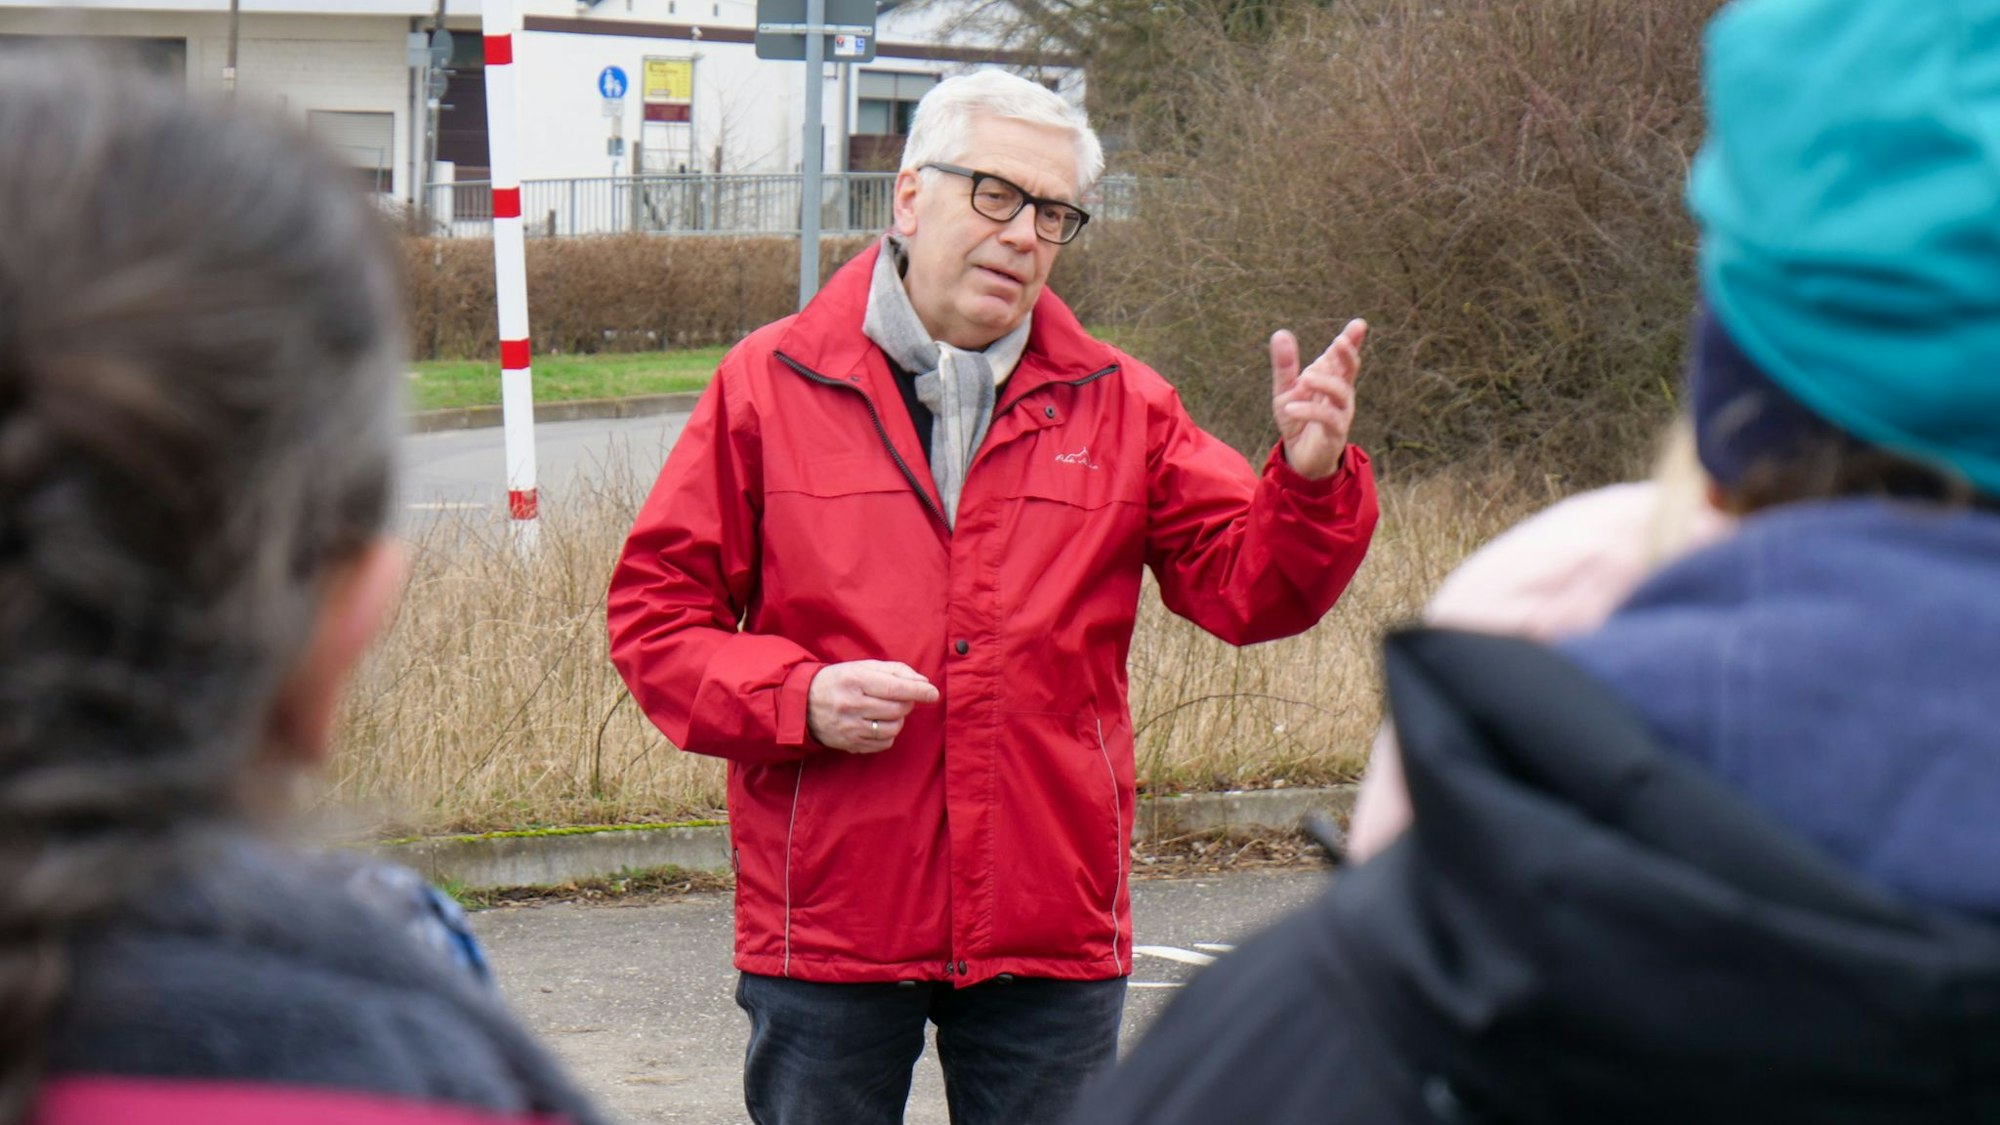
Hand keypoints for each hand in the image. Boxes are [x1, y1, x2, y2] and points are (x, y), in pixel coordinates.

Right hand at [807, 660, 938, 753]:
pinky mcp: (850, 744)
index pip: (894, 688)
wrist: (802, 703)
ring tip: (887, 710)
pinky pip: (884, 743)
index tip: (933, 693)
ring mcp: (850, 727)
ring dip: (898, 719)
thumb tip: (923, 682)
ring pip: (893, 728)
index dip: (918, 691)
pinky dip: (888, 734)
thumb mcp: (863, 667)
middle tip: (900, 697)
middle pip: (897, 709)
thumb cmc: (840, 681)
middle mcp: (851, 705)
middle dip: (907, 703)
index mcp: (855, 680)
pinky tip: (877, 723)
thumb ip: (895, 671)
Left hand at [1270, 318, 1366, 479]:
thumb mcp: (1285, 390)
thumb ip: (1285, 365)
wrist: (1298, 456)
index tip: (1359, 324)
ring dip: (1325, 382)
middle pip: (1350, 369)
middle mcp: (1340, 393)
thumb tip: (1280, 333)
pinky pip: (1327, 418)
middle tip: (1339, 341)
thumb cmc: (1297, 419)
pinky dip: (1309, 410)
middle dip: (1347, 354)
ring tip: (1305, 379)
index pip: (1343, 357)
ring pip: (1342, 392)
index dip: (1352, 340)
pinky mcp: (1335, 432)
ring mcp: (1341, 412)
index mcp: (1331, 379)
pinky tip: (1291, 407)